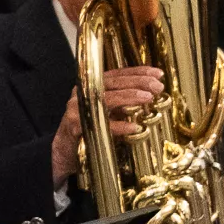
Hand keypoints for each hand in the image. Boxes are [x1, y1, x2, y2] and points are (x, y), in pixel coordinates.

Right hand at [51, 65, 166, 186]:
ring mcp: (76, 109)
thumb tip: (152, 94)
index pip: (116, 74)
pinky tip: (133, 127)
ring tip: (148, 98)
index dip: (138, 72)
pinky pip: (98, 124)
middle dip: (137, 82)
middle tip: (157, 86)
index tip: (158, 74)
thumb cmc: (90, 129)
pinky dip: (117, 125)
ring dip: (128, 96)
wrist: (65, 151)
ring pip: (104, 98)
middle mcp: (82, 93)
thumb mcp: (109, 112)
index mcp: (91, 87)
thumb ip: (124, 102)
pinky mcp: (74, 126)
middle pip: (111, 82)